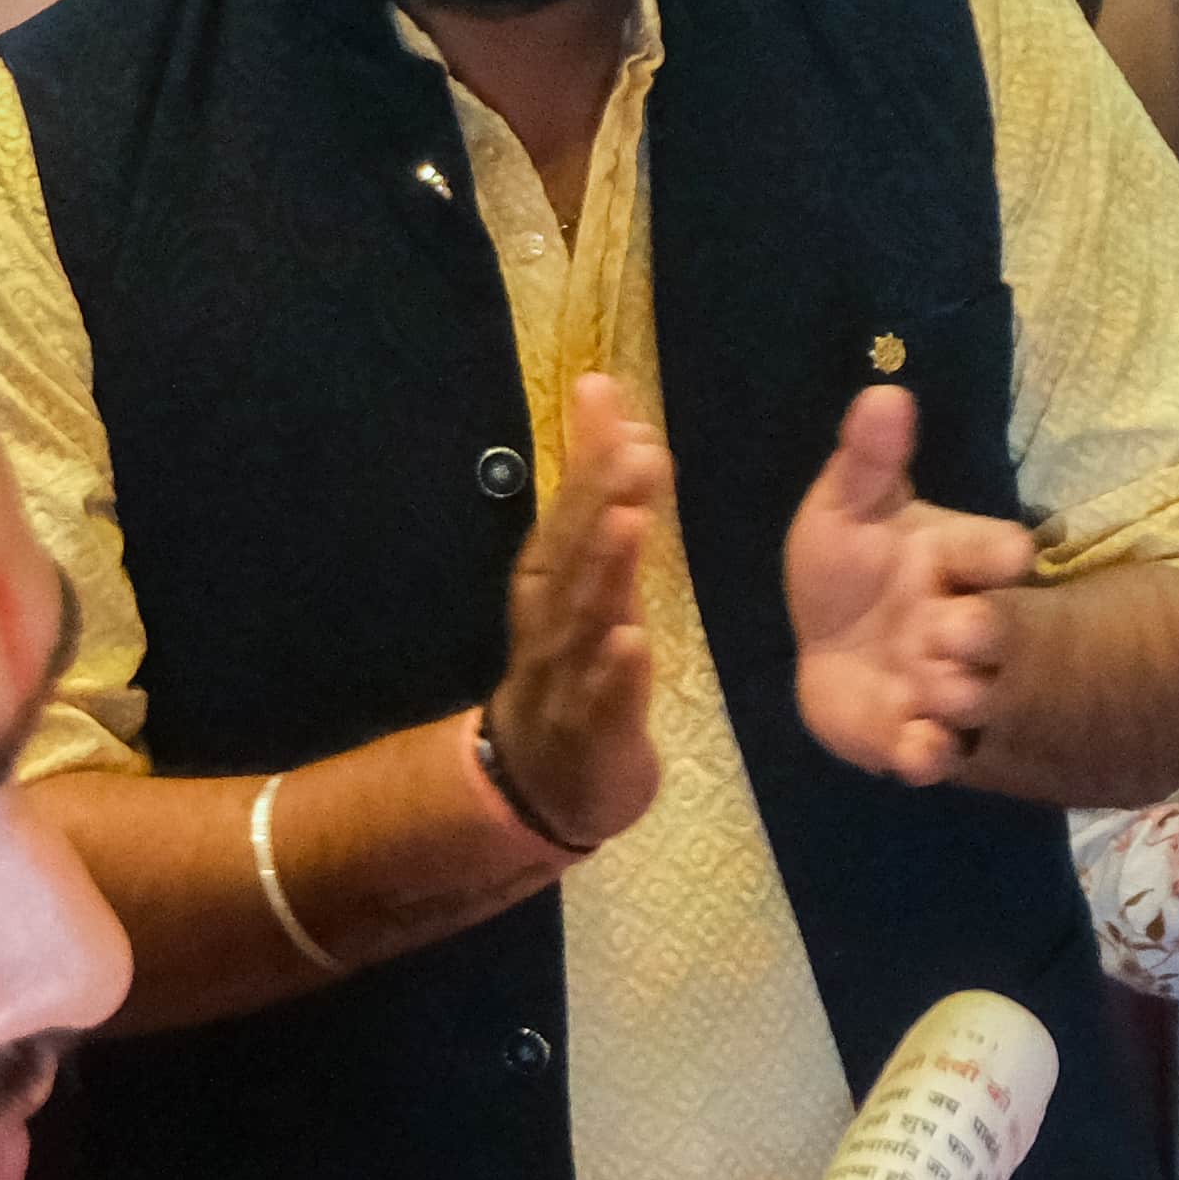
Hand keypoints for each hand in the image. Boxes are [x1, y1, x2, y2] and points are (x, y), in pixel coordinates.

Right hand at [487, 371, 666, 859]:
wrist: (545, 782)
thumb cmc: (573, 667)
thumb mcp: (589, 578)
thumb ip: (602, 497)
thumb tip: (615, 409)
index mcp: (552, 581)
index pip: (568, 507)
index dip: (588, 455)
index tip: (607, 397)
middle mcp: (552, 621)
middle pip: (573, 553)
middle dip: (598, 496)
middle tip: (632, 445)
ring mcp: (567, 679)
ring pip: (584, 620)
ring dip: (606, 571)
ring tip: (629, 522)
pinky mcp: (593, 735)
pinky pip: (602, 702)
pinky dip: (616, 673)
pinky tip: (634, 643)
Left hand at [784, 383, 1037, 785]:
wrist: (828, 646)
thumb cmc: (848, 564)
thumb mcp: (847, 505)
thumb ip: (867, 459)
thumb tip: (884, 392)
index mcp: (957, 559)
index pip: (998, 551)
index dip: (1000, 554)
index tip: (1009, 557)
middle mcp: (964, 624)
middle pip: (998, 628)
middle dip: (981, 629)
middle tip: (949, 628)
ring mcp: (947, 684)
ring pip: (973, 693)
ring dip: (956, 688)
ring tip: (930, 680)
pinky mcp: (918, 737)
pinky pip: (937, 753)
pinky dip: (929, 752)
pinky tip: (917, 746)